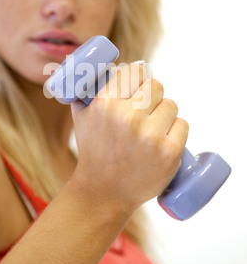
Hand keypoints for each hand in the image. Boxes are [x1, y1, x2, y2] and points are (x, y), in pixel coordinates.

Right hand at [71, 63, 188, 215]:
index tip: (138, 84)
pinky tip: (165, 139)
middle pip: (156, 86)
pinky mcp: (169, 152)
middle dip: (152, 95)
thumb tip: (96, 71)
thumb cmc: (93, 152)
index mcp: (106, 104)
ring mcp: (150, 135)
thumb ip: (85, 93)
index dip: (138, 76)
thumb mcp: (81, 119)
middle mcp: (128, 117)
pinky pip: (182, 125)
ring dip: (164, 113)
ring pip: (171, 105)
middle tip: (146, 109)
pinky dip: (176, 130)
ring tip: (153, 128)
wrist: (103, 193)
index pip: (135, 70)